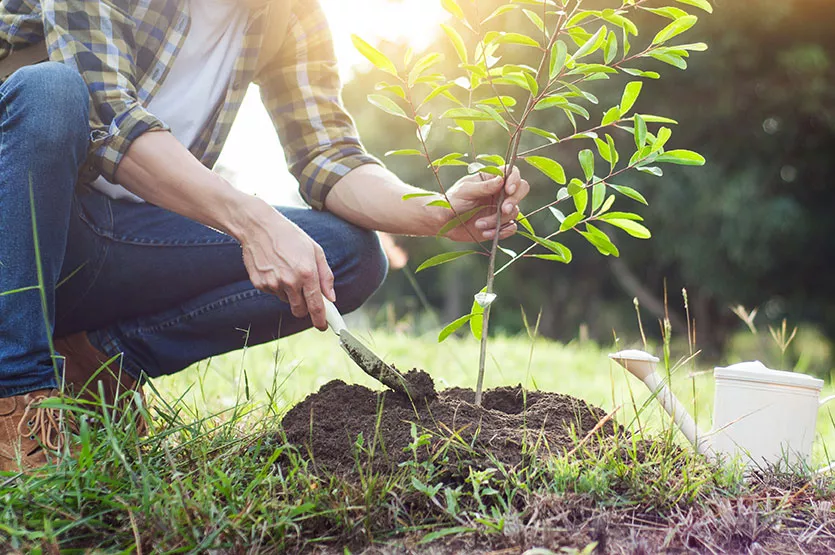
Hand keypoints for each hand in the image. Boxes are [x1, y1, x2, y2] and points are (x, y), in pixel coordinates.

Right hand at [236, 199, 334, 330]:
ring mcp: (273, 284)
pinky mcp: (260, 284)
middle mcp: (290, 281)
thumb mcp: (315, 250)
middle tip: (305, 296)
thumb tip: (331, 297)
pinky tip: (274, 268)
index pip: (316, 306)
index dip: (321, 320)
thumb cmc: (290, 236)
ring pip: (286, 300)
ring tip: (286, 269)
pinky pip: (273, 293)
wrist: (258, 227)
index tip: (323, 326)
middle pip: (300, 310)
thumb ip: (325, 276)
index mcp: (307, 273)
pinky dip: (276, 285)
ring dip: (289, 292)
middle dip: (304, 308)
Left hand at [440, 166, 529, 241]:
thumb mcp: (465, 191)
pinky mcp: (500, 224)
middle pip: (521, 190)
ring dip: (498, 220)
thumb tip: (501, 180)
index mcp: (491, 179)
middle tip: (503, 209)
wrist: (445, 223)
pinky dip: (501, 232)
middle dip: (514, 200)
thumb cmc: (452, 202)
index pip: (512, 172)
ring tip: (478, 224)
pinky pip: (511, 228)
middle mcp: (500, 192)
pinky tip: (486, 233)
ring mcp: (501, 208)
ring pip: (514, 212)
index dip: (515, 179)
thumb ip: (483, 187)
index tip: (509, 189)